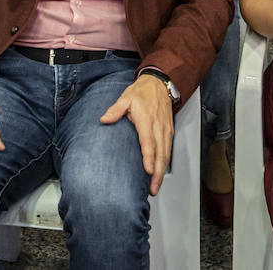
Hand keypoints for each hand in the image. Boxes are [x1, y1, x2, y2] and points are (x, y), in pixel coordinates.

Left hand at [100, 75, 173, 195]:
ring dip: (162, 172)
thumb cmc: (142, 93)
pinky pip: (168, 150)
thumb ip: (115, 110)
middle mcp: (158, 127)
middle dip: (157, 173)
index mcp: (146, 120)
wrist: (159, 84)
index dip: (149, 157)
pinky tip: (160, 173)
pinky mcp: (169, 132)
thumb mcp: (126, 98)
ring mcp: (165, 131)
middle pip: (160, 153)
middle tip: (153, 189)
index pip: (148, 142)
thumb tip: (104, 119)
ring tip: (156, 187)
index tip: (148, 170)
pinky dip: (165, 164)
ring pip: (166, 154)